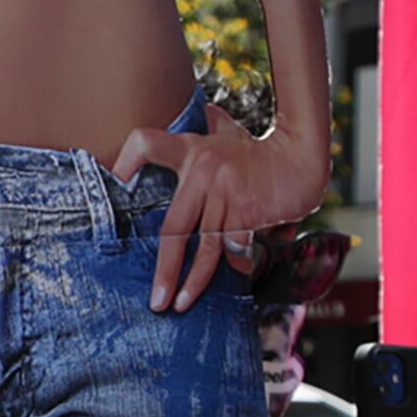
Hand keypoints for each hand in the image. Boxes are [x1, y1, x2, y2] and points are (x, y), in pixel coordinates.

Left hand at [111, 110, 327, 312]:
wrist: (301, 156)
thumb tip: (202, 113)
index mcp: (190, 152)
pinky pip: (235, 247)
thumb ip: (209, 129)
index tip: (115, 179)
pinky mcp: (248, 211)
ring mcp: (226, 194)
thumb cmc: (256, 151)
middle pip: (175, 227)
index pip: (146, 144)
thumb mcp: (225, 135)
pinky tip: (231, 282)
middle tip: (156, 299)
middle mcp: (203, 173)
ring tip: (182, 303)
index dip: (127, 158)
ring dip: (195, 280)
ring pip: (206, 245)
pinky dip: (234, 266)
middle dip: (166, 268)